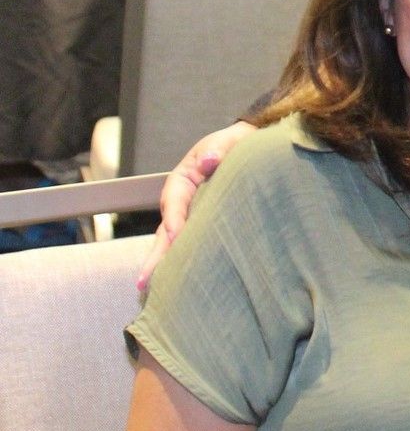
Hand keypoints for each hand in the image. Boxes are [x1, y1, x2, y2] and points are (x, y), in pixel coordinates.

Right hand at [136, 121, 258, 290]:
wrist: (245, 147)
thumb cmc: (233, 144)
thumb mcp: (227, 141)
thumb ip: (219, 148)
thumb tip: (208, 161)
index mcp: (182, 180)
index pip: (174, 201)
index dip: (174, 219)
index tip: (176, 236)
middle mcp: (180, 201)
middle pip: (166, 229)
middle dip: (157, 254)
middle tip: (143, 281)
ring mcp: (188, 215)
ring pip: (173, 241)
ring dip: (164, 263)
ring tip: (150, 289)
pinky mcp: (201, 224)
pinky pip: (189, 243)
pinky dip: (182, 260)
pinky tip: (178, 280)